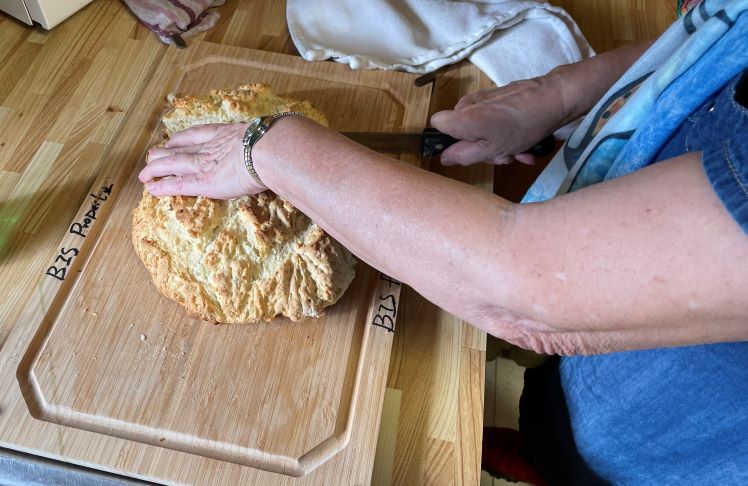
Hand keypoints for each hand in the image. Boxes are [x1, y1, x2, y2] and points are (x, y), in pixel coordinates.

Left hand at [138, 122, 263, 198]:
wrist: (269, 149)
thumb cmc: (275, 143)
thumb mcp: (268, 136)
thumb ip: (267, 140)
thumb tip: (281, 139)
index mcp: (226, 134)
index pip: (197, 135)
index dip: (182, 138)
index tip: (172, 140)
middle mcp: (210, 147)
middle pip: (180, 148)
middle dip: (164, 152)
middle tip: (152, 154)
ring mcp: (204, 164)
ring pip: (172, 164)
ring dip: (155, 169)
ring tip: (144, 173)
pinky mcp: (203, 182)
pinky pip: (177, 184)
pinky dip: (162, 186)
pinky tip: (150, 188)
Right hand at [430, 76, 566, 165]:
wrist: (553, 99)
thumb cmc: (521, 127)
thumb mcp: (492, 150)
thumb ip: (464, 155)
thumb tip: (444, 158)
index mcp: (461, 117)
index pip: (437, 124)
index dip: (449, 139)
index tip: (467, 148)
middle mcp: (467, 104)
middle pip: (462, 130)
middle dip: (481, 147)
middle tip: (503, 156)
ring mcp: (483, 99)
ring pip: (480, 127)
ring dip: (496, 143)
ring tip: (519, 151)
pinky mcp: (498, 96)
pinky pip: (493, 118)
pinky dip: (504, 131)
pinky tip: (524, 142)